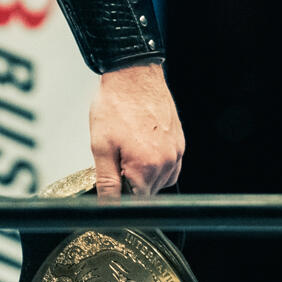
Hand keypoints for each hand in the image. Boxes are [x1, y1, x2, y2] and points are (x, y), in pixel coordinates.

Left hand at [89, 62, 182, 198]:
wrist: (133, 75)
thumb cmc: (116, 104)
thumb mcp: (101, 146)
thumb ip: (107, 181)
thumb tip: (108, 206)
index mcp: (146, 166)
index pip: (137, 203)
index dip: (122, 198)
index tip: (114, 185)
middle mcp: (166, 161)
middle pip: (149, 193)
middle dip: (132, 185)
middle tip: (117, 161)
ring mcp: (176, 151)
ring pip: (162, 180)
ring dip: (145, 176)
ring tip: (130, 151)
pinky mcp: (180, 141)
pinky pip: (172, 166)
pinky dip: (158, 165)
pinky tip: (144, 149)